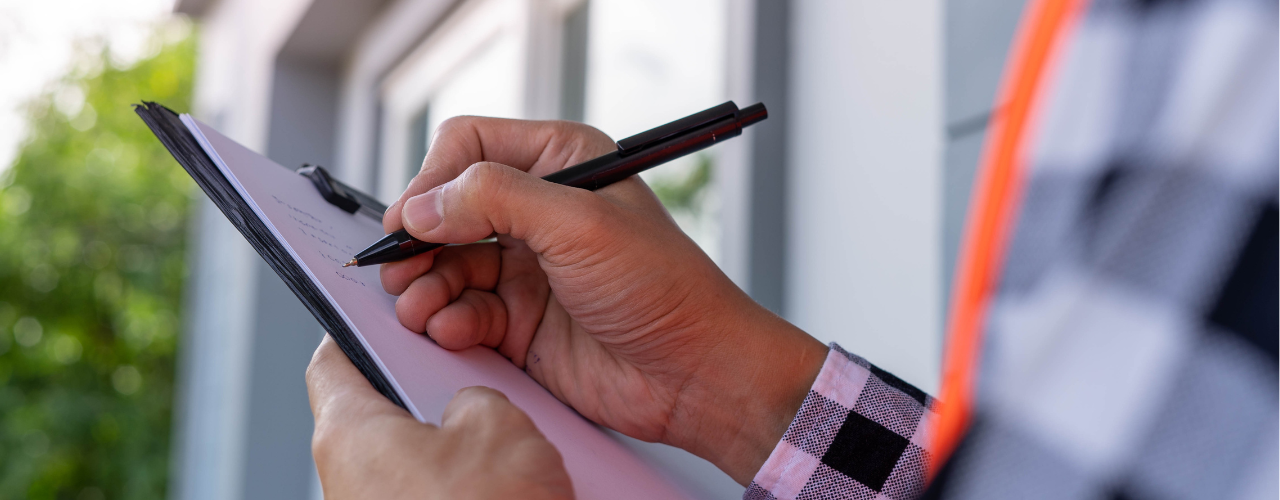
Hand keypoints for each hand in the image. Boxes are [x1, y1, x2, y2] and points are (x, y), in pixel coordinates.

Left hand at [307, 335, 573, 499]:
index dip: (359, 330)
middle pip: (379, 413)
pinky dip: (465, 485)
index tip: (382, 316)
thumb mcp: (498, 424)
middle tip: (472, 380)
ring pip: (412, 461)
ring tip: (507, 444)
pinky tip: (508, 486)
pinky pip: (430, 496)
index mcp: (348, 431)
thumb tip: (470, 411)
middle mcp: (345, 478)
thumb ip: (475, 397)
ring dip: (458, 448)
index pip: (332, 360)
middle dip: (430, 394)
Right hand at [381, 116, 827, 483]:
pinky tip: (450, 330)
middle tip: (400, 267)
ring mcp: (526, 268)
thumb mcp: (580, 224)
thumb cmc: (663, 287)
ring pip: (445, 264)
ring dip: (423, 285)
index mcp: (561, 163)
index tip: (411, 218)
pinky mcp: (519, 321)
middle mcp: (539, 211)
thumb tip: (422, 205)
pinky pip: (460, 312)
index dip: (433, 179)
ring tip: (420, 306)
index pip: (470, 147)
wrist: (694, 373)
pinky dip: (445, 320)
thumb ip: (495, 200)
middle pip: (446, 209)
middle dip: (418, 239)